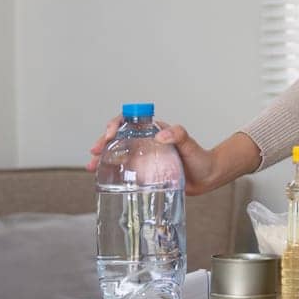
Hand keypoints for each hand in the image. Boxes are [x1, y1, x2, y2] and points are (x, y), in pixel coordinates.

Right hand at [86, 119, 256, 195]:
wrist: (206, 178)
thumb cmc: (200, 159)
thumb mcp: (191, 146)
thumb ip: (180, 136)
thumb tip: (162, 134)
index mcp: (154, 131)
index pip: (130, 120)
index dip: (116, 123)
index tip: (110, 133)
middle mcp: (146, 141)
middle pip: (119, 136)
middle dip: (103, 141)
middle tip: (95, 152)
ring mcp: (144, 156)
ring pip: (118, 152)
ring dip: (103, 157)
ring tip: (92, 167)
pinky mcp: (143, 171)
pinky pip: (124, 168)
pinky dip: (111, 171)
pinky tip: (102, 177)